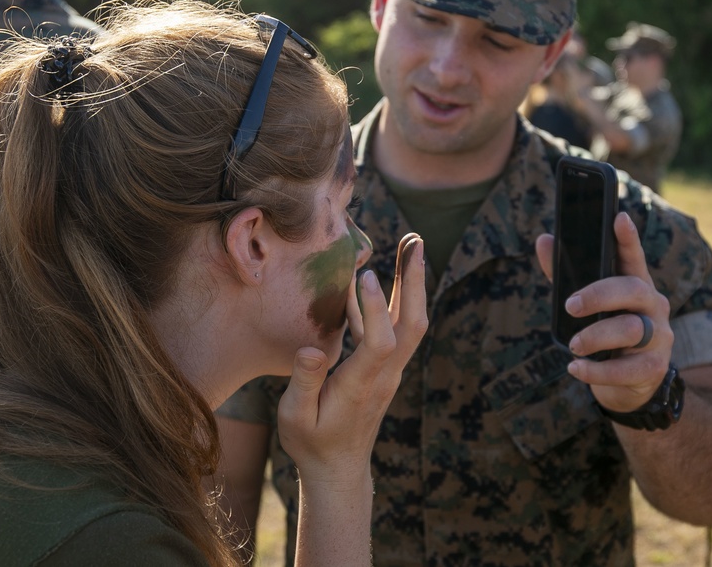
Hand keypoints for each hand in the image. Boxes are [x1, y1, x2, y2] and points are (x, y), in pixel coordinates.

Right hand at [276, 233, 426, 489]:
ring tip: (412, 246)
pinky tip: (372, 281)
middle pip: (412, 324)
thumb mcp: (295, 418)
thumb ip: (304, 383)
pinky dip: (388, 301)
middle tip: (416, 243)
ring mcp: (389, 371)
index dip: (374, 309)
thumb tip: (312, 349)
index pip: (379, 343)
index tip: (365, 276)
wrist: (339, 469)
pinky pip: (394, 329)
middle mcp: (384, 374)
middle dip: (415, 282)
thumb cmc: (312, 443)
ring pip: (409, 323)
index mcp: (360, 386)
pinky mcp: (385, 368)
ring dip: (411, 285)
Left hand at [536, 212, 672, 412]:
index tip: (618, 218)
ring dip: (596, 336)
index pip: (633, 258)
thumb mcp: (589, 306)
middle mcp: (653, 306)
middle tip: (570, 306)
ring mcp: (658, 337)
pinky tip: (576, 368)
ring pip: (631, 329)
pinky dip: (597, 371)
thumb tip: (543, 240)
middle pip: (633, 290)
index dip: (627, 239)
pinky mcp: (653, 367)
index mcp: (637, 286)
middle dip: (599, 295)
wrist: (630, 385)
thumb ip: (565, 276)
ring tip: (573, 345)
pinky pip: (626, 368)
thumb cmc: (607, 335)